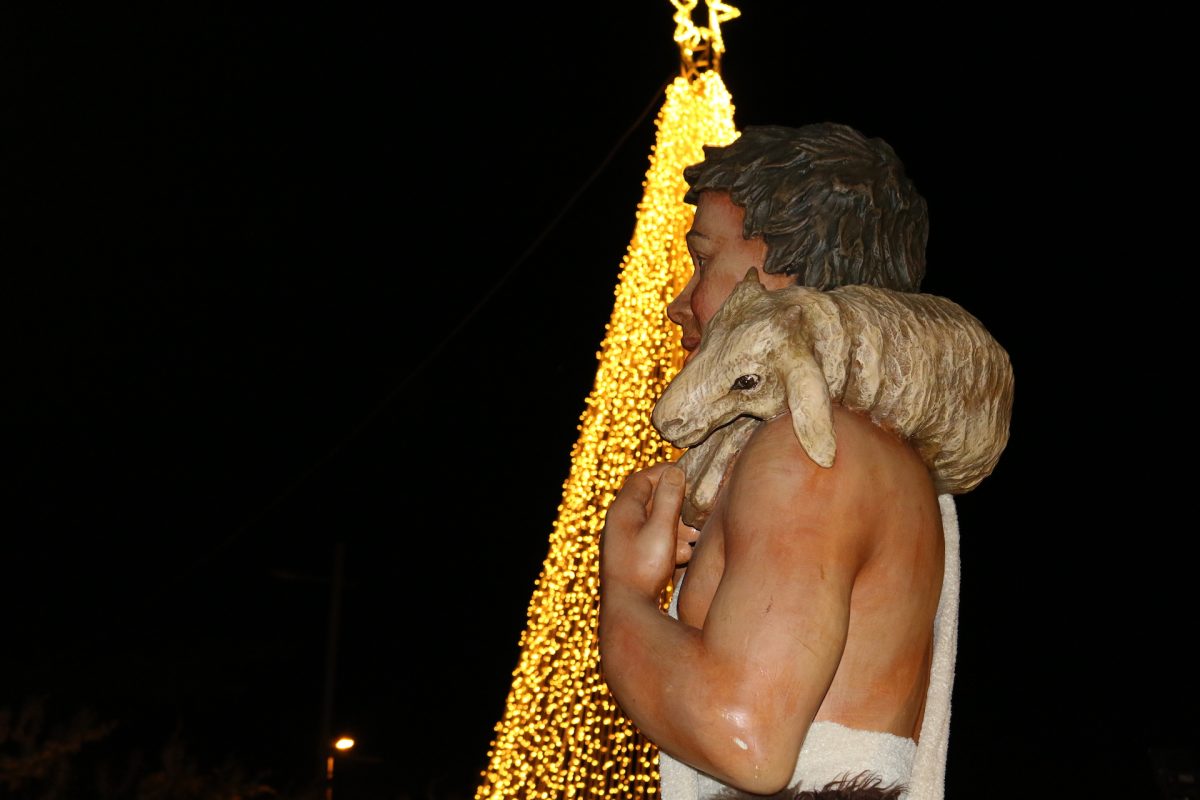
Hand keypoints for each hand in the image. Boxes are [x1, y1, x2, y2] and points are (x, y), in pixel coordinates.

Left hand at [600, 462, 687, 601]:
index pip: (642, 479)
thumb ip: (668, 499)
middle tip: (694, 511)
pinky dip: (668, 542)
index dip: (664, 473)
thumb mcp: (661, 530)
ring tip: (693, 537)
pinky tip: (683, 556)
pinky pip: (650, 540)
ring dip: (674, 526)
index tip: (687, 473)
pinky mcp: (628, 558)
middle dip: (675, 504)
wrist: (627, 609)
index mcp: (622, 510)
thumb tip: (674, 472)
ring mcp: (622, 541)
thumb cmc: (643, 569)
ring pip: (652, 522)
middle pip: (648, 501)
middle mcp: (618, 523)